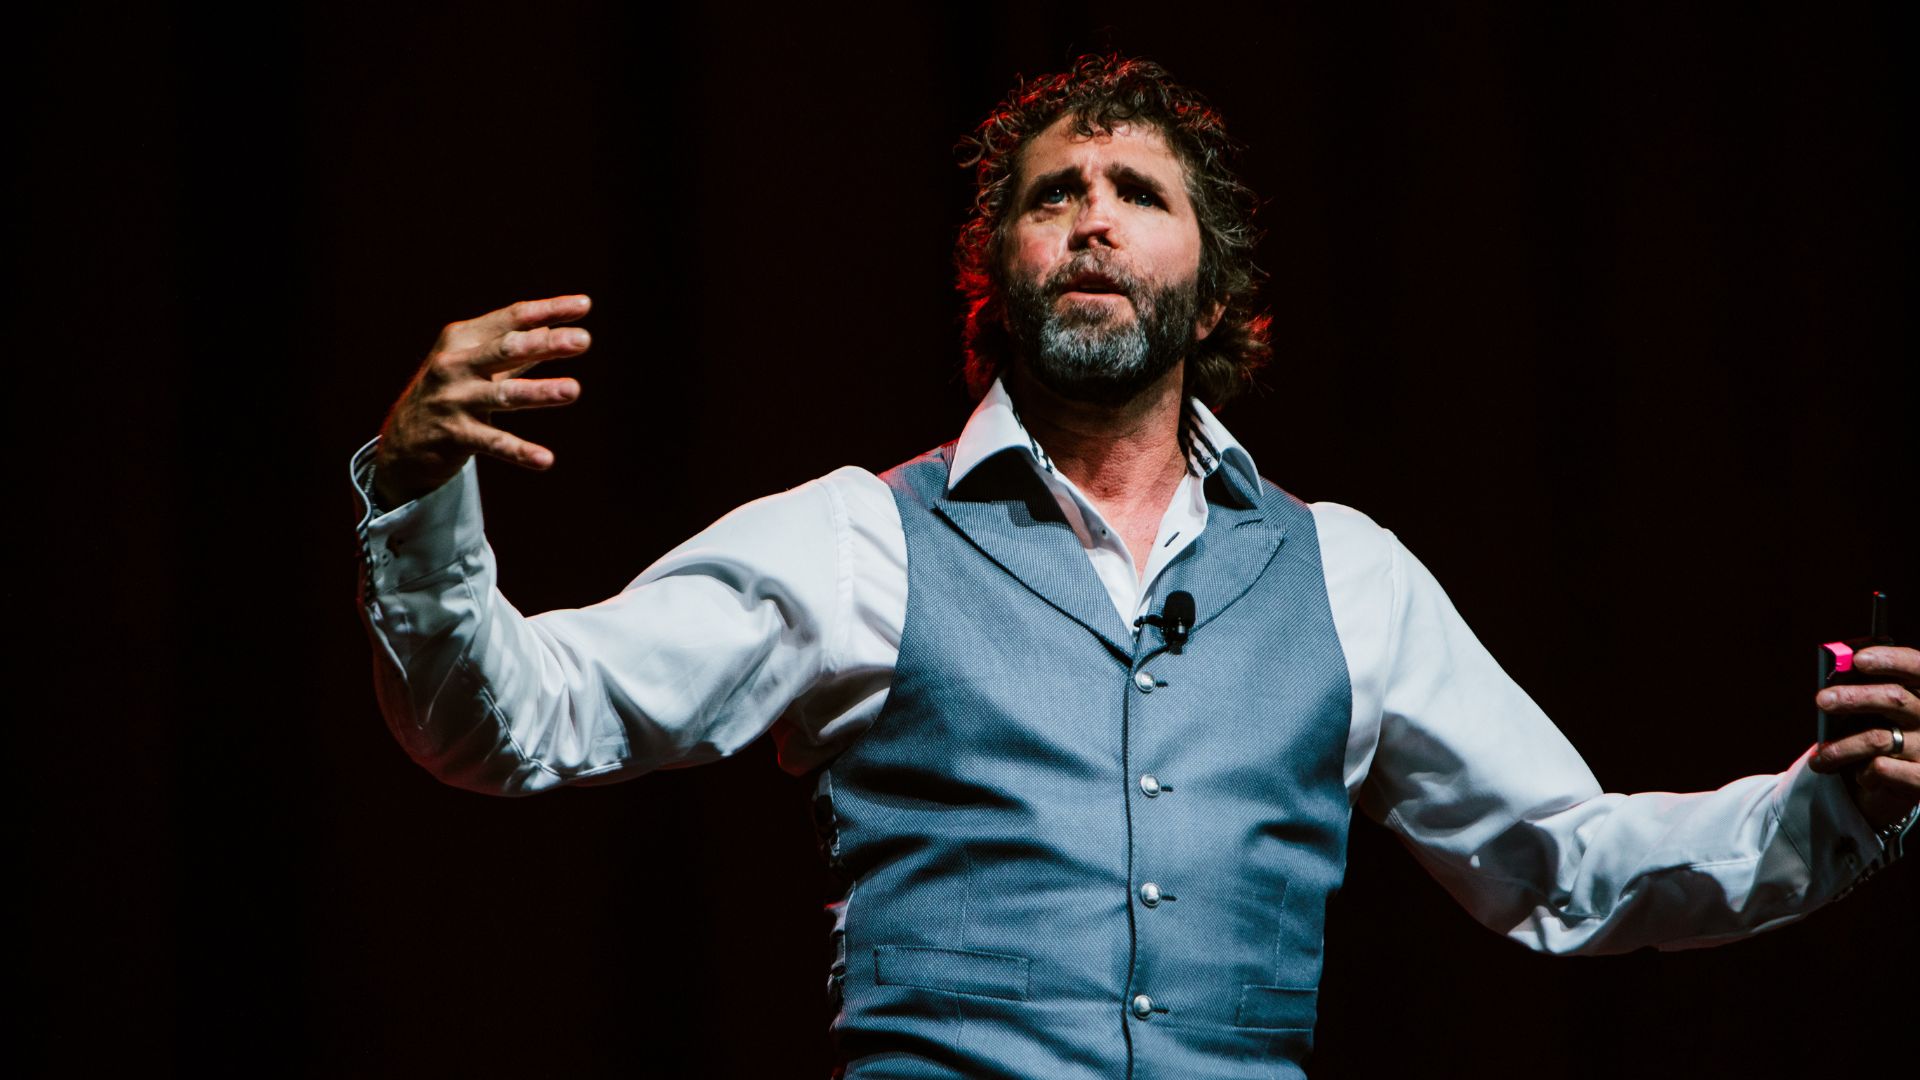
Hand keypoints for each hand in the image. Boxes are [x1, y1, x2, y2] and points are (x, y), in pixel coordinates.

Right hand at [373, 294, 593, 505]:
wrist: (403, 440)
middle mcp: (455, 364)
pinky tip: (546, 460)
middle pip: (507, 349)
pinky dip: (520, 451)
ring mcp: (453, 399)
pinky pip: (494, 443)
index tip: (584, 305)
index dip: (549, 310)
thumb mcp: (477, 363)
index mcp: (463, 338)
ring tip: (573, 390)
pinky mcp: (454, 435)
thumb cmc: (453, 391)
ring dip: (540, 392)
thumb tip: (559, 327)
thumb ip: (515, 348)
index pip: (512, 318)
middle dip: (546, 344)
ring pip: (503, 395)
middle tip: (583, 340)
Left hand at [1810, 645, 1919, 827]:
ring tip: (1819, 757)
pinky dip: (1863, 773)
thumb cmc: (1878, 735)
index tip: (1859, 659)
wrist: (1896, 783)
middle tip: (1822, 700)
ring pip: (1877, 738)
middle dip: (1854, 697)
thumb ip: (1861, 693)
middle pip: (1895, 698)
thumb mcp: (1871, 714)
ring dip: (1840, 748)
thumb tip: (1831, 680)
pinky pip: (1882, 768)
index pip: (1917, 666)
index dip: (1891, 660)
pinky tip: (1860, 776)